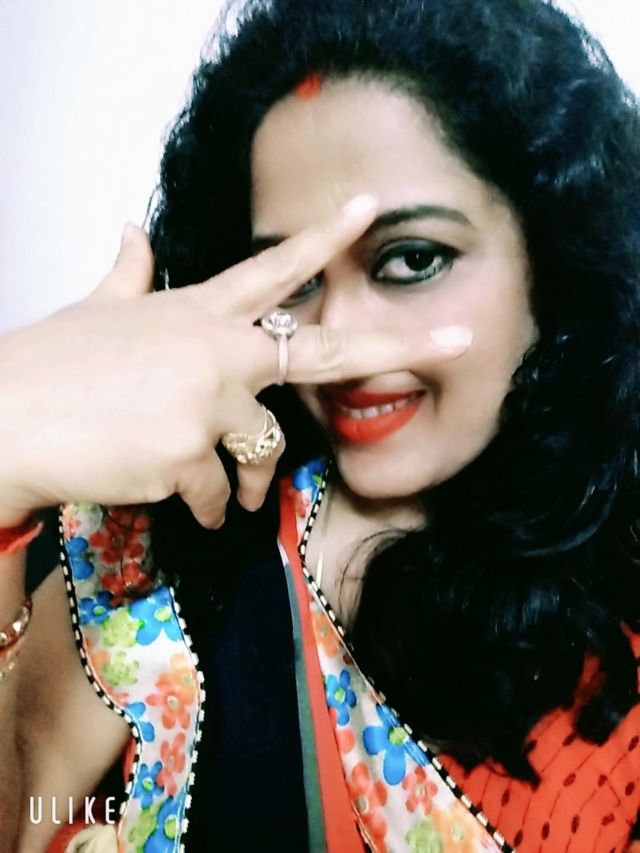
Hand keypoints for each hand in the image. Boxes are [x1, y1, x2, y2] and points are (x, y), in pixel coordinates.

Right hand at [0, 196, 471, 527]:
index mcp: (196, 312)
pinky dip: (207, 508)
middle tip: (458, 340)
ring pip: (262, 451)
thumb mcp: (97, 310)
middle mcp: (213, 349)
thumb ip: (128, 272)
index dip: (324, 237)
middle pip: (321, 348)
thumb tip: (133, 227)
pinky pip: (219, 496)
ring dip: (248, 482)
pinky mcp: (187, 456)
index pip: (273, 267)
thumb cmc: (48, 366)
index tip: (372, 210)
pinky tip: (180, 504)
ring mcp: (204, 402)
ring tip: (231, 500)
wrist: (5, 418)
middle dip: (397, 343)